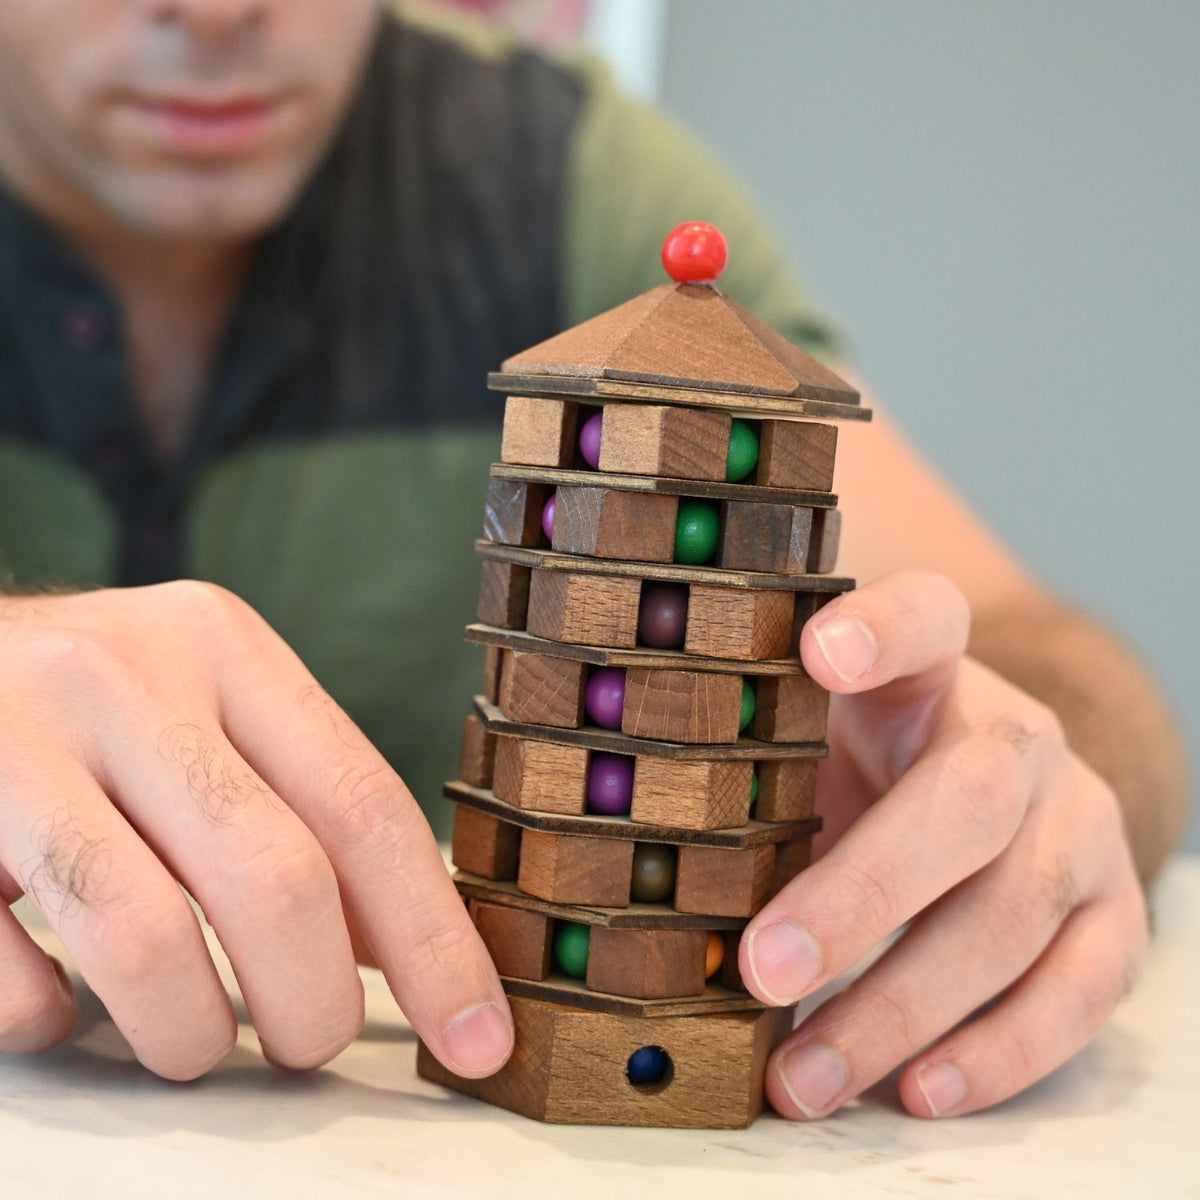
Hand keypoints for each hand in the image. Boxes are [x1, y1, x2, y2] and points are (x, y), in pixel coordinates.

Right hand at [0, 582, 512, 1079]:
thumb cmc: (96, 705)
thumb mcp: (211, 712)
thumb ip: (303, 808)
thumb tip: (407, 949)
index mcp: (224, 647)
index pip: (362, 804)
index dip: (433, 937)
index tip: (476, 1038)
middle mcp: (124, 678)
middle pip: (275, 876)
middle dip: (316, 1003)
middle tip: (313, 1044)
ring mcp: (13, 741)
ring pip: (145, 939)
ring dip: (193, 1034)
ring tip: (196, 1043)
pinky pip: (12, 979)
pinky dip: (55, 1025)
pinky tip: (69, 1007)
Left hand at [738, 570, 1147, 1118]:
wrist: (977, 787)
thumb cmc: (856, 768)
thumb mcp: (807, 746)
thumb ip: (751, 775)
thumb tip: (642, 874)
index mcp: (930, 674)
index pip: (925, 615)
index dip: (882, 627)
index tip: (819, 652)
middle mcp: (1017, 737)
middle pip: (968, 796)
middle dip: (864, 894)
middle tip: (764, 968)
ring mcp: (1077, 823)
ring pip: (1013, 911)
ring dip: (902, 1007)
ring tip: (804, 1076)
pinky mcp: (1112, 910)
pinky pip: (1078, 990)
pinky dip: (997, 1052)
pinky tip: (917, 1089)